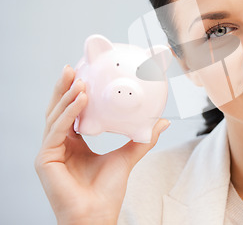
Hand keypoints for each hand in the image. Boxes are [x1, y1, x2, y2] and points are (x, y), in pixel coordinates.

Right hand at [35, 65, 169, 224]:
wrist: (99, 215)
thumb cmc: (108, 191)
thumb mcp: (127, 156)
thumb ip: (142, 139)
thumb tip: (162, 122)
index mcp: (74, 143)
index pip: (71, 112)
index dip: (75, 93)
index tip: (84, 74)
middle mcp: (59, 145)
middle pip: (58, 110)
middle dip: (64, 87)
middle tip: (72, 68)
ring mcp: (49, 152)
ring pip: (55, 117)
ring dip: (67, 96)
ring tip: (80, 80)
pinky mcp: (44, 159)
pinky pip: (57, 130)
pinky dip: (69, 113)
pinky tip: (80, 100)